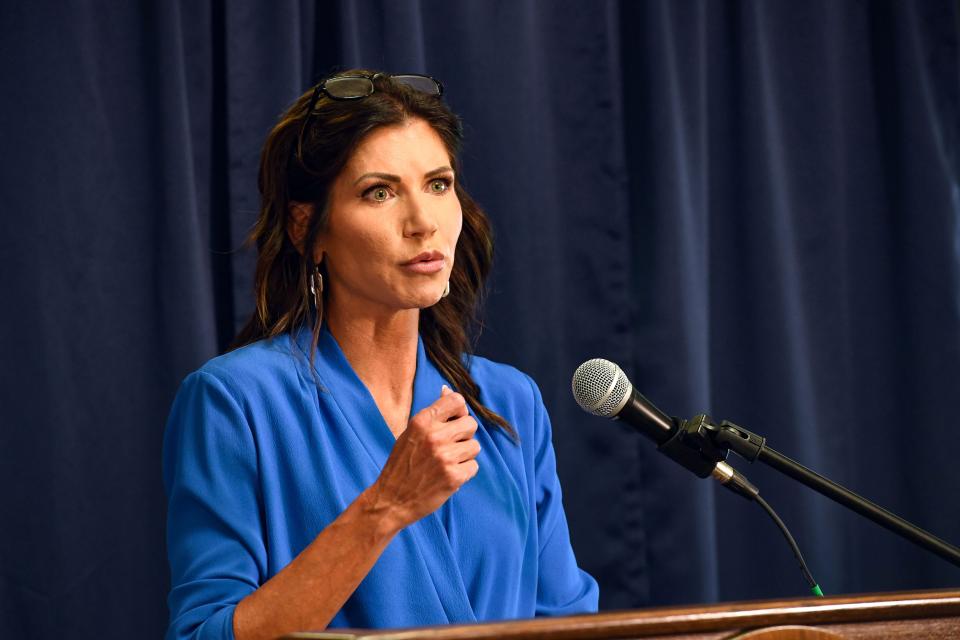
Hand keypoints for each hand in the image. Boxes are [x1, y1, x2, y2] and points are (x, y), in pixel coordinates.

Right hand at [367, 386, 479, 530]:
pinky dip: (464, 472)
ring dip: (464, 454)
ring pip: (475, 446)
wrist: (391, 500)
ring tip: (447, 462)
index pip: (456, 400)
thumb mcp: (410, 432)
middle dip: (463, 435)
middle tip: (449, 446)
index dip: (459, 411)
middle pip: (471, 424)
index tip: (453, 421)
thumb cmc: (401, 464)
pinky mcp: (454, 477)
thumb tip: (447, 389)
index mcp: (422, 421)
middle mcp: (434, 436)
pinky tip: (448, 475)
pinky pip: (474, 466)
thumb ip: (432, 414)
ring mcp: (445, 457)